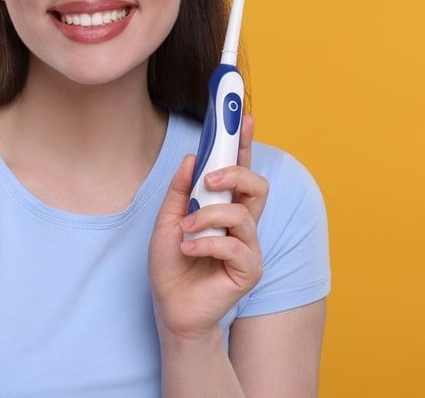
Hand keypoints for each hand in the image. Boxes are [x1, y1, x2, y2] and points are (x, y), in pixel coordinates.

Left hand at [147, 114, 269, 341]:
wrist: (171, 308)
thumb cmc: (172, 265)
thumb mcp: (167, 220)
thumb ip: (181, 191)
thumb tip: (192, 159)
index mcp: (225, 207)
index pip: (240, 169)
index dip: (245, 143)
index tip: (245, 116)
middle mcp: (242, 223)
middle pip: (257, 184)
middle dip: (236, 173)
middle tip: (210, 178)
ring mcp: (249, 246)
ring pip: (242, 214)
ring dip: (208, 217)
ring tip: (185, 229)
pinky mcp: (249, 269)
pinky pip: (235, 246)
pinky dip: (206, 244)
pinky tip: (189, 251)